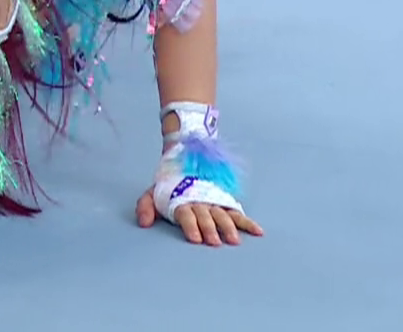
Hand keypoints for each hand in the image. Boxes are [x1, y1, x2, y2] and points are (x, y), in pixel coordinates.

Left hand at [135, 190, 264, 246]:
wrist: (183, 161)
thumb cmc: (168, 186)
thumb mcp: (152, 193)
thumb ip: (145, 207)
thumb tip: (144, 223)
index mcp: (182, 200)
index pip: (186, 214)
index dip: (191, 226)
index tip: (195, 239)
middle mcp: (199, 202)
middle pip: (205, 216)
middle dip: (209, 229)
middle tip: (214, 242)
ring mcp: (213, 202)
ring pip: (222, 215)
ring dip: (228, 227)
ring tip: (234, 240)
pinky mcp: (224, 203)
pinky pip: (237, 213)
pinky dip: (248, 222)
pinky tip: (257, 231)